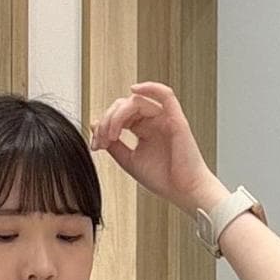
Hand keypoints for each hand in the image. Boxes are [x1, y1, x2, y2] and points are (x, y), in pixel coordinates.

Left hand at [88, 82, 222, 213]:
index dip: (103, 126)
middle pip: (124, 106)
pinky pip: (165, 94)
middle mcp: (153, 121)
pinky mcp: (176, 119)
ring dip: (119, 114)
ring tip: (112, 134)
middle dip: (107, 120)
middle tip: (100, 140)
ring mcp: (164, 118)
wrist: (184, 192)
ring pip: (137, 101)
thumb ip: (113, 145)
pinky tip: (135, 90)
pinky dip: (150, 88)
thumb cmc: (163, 179)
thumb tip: (95, 126)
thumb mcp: (130, 161)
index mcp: (142, 130)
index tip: (95, 145)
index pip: (119, 116)